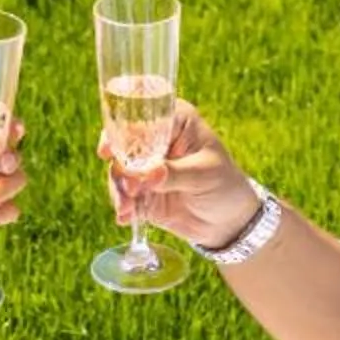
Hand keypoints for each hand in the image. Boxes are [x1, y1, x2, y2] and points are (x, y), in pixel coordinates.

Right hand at [106, 98, 262, 250]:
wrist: (229, 221)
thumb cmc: (225, 185)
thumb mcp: (204, 175)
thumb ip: (176, 173)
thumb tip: (149, 174)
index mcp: (175, 121)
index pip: (142, 118)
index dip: (121, 132)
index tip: (110, 150)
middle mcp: (156, 140)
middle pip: (123, 145)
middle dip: (121, 167)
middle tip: (131, 187)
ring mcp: (145, 166)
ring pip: (119, 172)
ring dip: (119, 190)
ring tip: (127, 208)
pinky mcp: (140, 191)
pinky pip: (123, 194)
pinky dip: (122, 205)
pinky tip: (125, 218)